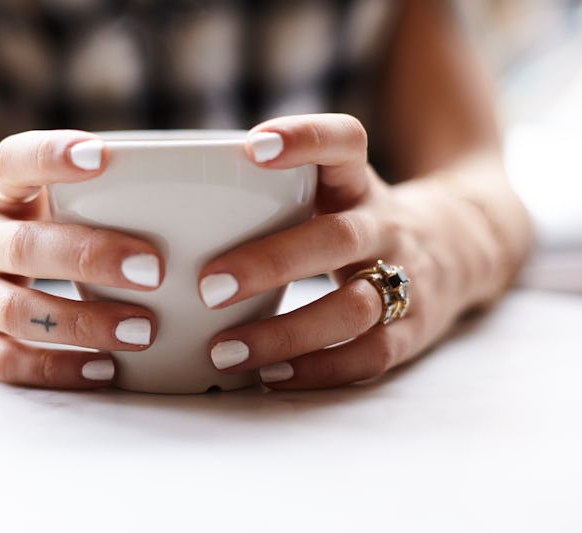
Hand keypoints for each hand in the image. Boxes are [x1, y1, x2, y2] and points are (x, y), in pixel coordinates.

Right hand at [0, 130, 163, 387]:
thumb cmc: (12, 225)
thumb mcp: (26, 195)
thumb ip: (80, 193)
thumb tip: (186, 202)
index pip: (12, 162)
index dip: (51, 157)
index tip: (101, 156)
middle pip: (26, 247)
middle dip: (91, 258)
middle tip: (155, 269)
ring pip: (18, 311)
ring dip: (84, 322)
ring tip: (144, 329)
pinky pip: (7, 360)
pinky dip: (58, 368)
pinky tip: (108, 369)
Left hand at [201, 114, 498, 388]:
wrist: (460, 248)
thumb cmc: (357, 219)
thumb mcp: (333, 189)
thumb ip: (273, 193)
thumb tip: (166, 211)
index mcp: (357, 183)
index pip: (345, 143)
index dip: (306, 139)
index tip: (252, 147)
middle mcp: (384, 226)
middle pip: (336, 238)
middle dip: (271, 262)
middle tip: (208, 284)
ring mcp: (406, 279)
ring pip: (353, 306)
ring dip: (286, 332)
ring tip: (224, 349)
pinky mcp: (413, 330)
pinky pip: (370, 356)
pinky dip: (319, 369)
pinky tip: (270, 376)